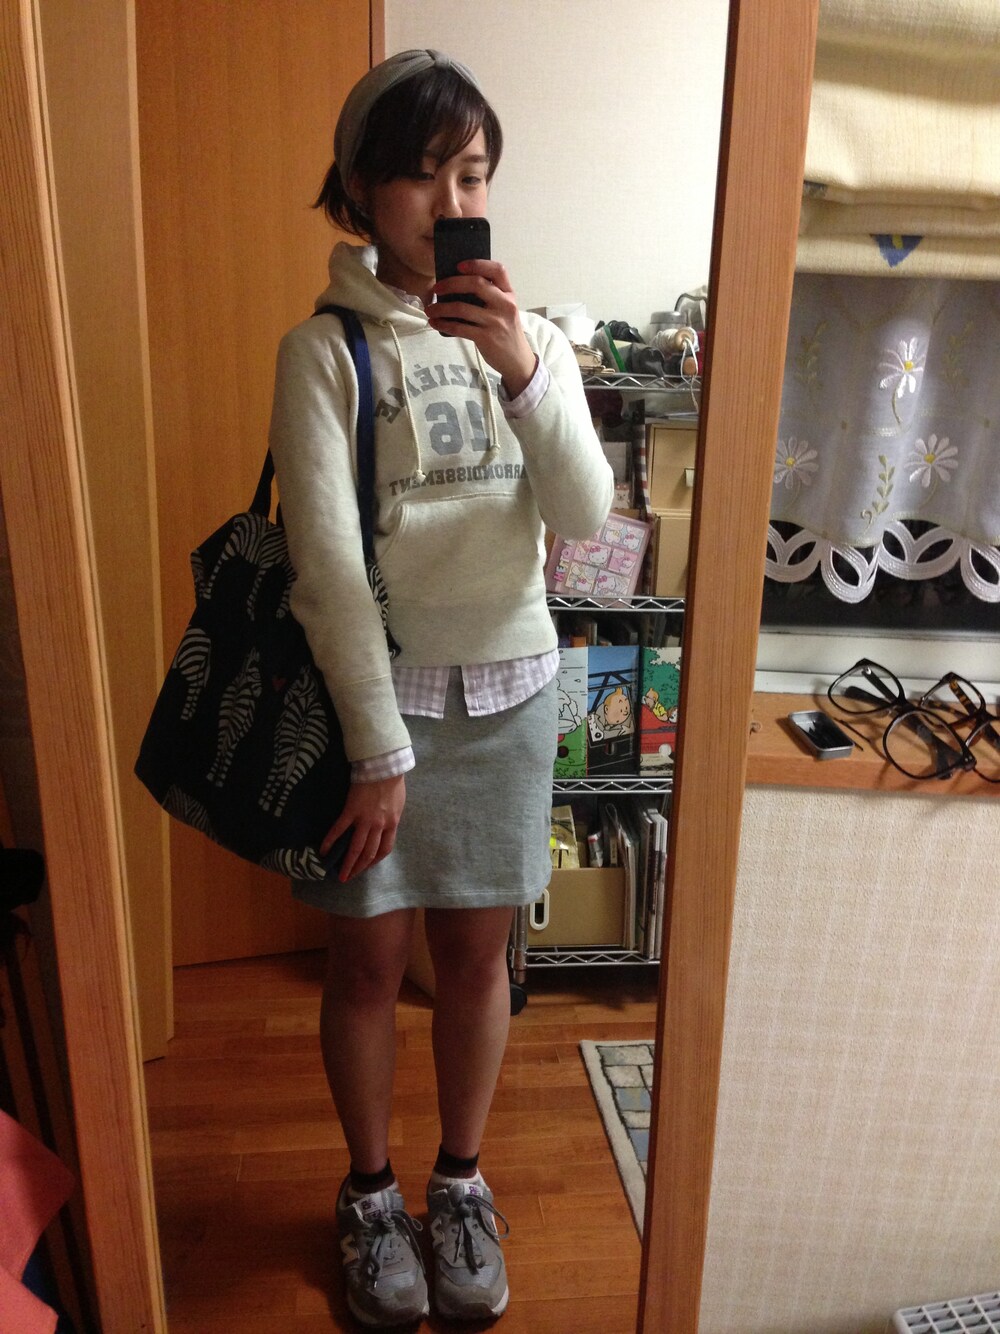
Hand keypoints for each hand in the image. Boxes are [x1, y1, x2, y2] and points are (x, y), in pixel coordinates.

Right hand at [319, 774, 405, 883]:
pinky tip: (323, 850)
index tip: (367, 867)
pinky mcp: (351, 811)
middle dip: (359, 868)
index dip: (375, 861)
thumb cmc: (393, 781)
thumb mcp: (398, 803)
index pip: (384, 849)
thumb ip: (391, 817)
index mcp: (392, 823)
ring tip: (339, 874)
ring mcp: (365, 820)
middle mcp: (379, 826)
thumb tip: (386, 825)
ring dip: (347, 863)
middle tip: (349, 877)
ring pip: (356, 847)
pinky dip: (330, 841)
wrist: (384, 766)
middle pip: (369, 853)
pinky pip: (339, 829)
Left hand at [427, 259, 536, 397]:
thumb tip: (456, 286)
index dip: (477, 264)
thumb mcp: (505, 310)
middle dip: (451, 284)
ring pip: (462, 308)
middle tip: (436, 288)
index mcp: (509, 294)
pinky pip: (459, 328)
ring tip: (430, 310)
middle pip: (476, 284)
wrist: (517, 360)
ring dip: (441, 308)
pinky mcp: (486, 338)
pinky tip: (435, 323)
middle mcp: (505, 305)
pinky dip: (443, 324)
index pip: (498, 270)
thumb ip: (491, 297)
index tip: (459, 266)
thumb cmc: (505, 331)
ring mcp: (496, 322)